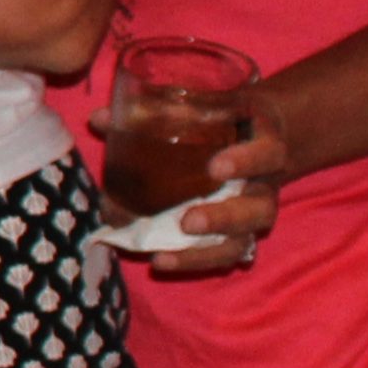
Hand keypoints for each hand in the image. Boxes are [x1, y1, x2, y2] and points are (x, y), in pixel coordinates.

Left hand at [143, 106, 287, 278]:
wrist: (264, 135)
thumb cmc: (227, 117)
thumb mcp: (209, 106)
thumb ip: (156, 109)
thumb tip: (99, 118)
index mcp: (264, 146)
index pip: (268, 154)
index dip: (247, 161)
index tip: (216, 166)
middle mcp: (264, 185)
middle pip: (259, 210)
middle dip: (225, 218)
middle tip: (188, 222)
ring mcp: (254, 213)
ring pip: (241, 241)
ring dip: (202, 251)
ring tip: (163, 254)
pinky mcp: (240, 233)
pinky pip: (223, 254)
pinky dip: (193, 260)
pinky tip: (159, 261)